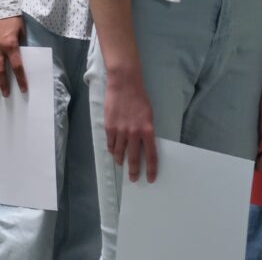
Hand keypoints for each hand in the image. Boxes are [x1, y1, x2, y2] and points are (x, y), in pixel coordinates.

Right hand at [0, 17, 26, 95]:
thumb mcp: (21, 29)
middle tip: (6, 93)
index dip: (20, 79)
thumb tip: (20, 54)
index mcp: (11, 44)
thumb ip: (20, 42)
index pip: (17, 66)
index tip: (23, 89)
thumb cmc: (12, 16)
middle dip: (4, 83)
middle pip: (1, 70)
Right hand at [104, 68, 156, 182]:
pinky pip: (110, 144)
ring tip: (121, 163)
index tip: (150, 178)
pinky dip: (112, 149)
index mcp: (147, 130)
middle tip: (133, 178)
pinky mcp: (109, 126)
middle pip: (134, 158)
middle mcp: (134, 133)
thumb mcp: (148, 115)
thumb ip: (146, 131)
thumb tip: (143, 145)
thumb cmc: (139, 97)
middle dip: (134, 171)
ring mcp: (120, 130)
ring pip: (119, 152)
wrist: (124, 83)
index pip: (151, 156)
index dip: (151, 170)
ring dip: (120, 160)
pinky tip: (113, 151)